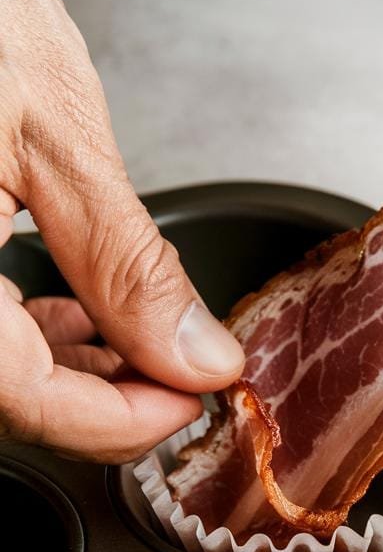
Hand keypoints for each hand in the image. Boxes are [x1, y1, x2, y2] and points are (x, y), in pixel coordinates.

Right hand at [0, 0, 243, 461]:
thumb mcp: (48, 129)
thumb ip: (125, 261)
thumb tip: (192, 351)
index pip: (25, 399)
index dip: (120, 421)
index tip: (194, 402)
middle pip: (7, 392)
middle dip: (103, 395)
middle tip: (179, 375)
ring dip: (69, 367)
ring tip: (141, 345)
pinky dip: (28, 324)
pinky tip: (74, 310)